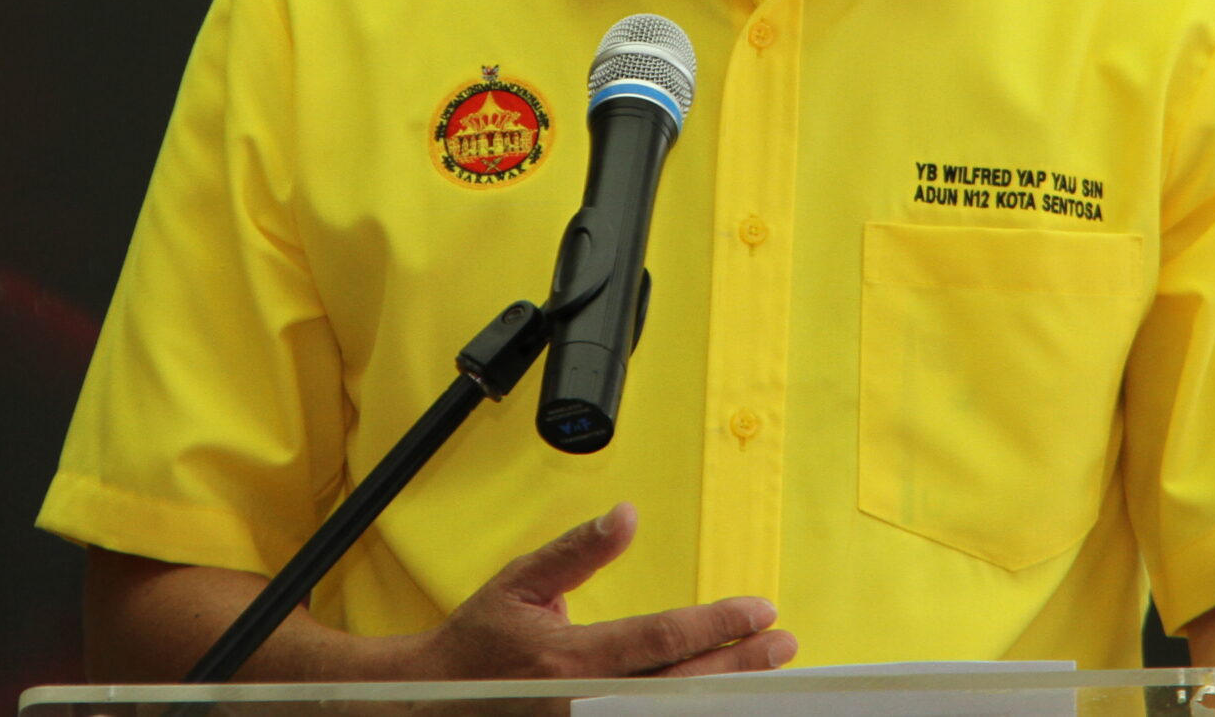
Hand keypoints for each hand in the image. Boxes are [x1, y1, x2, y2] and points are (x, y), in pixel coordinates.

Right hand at [419, 502, 796, 678]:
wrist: (432, 701)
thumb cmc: (478, 642)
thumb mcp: (520, 582)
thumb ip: (576, 551)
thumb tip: (625, 517)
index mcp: (569, 658)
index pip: (660, 639)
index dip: (716, 625)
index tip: (759, 610)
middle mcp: (583, 702)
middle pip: (680, 686)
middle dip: (739, 665)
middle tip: (782, 644)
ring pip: (668, 715)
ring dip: (721, 696)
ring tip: (763, 674)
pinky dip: (685, 714)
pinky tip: (716, 702)